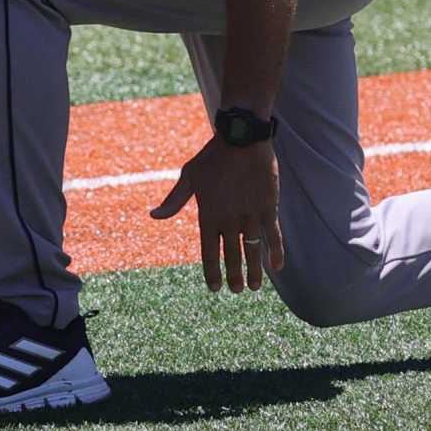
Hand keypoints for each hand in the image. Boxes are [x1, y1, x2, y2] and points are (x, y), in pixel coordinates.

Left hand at [149, 137, 283, 293]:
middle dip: (234, 275)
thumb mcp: (189, 177)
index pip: (209, 252)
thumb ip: (173, 201)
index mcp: (208, 215)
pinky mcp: (268, 208)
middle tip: (236, 290)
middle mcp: (229, 220)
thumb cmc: (212, 158)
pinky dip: (277, 252)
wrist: (241, 140)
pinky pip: (274, 236)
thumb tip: (153, 216)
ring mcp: (250, 215)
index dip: (212, 272)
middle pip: (232, 256)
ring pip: (253, 251)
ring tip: (254, 287)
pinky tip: (277, 267)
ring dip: (254, 271)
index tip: (215, 288)